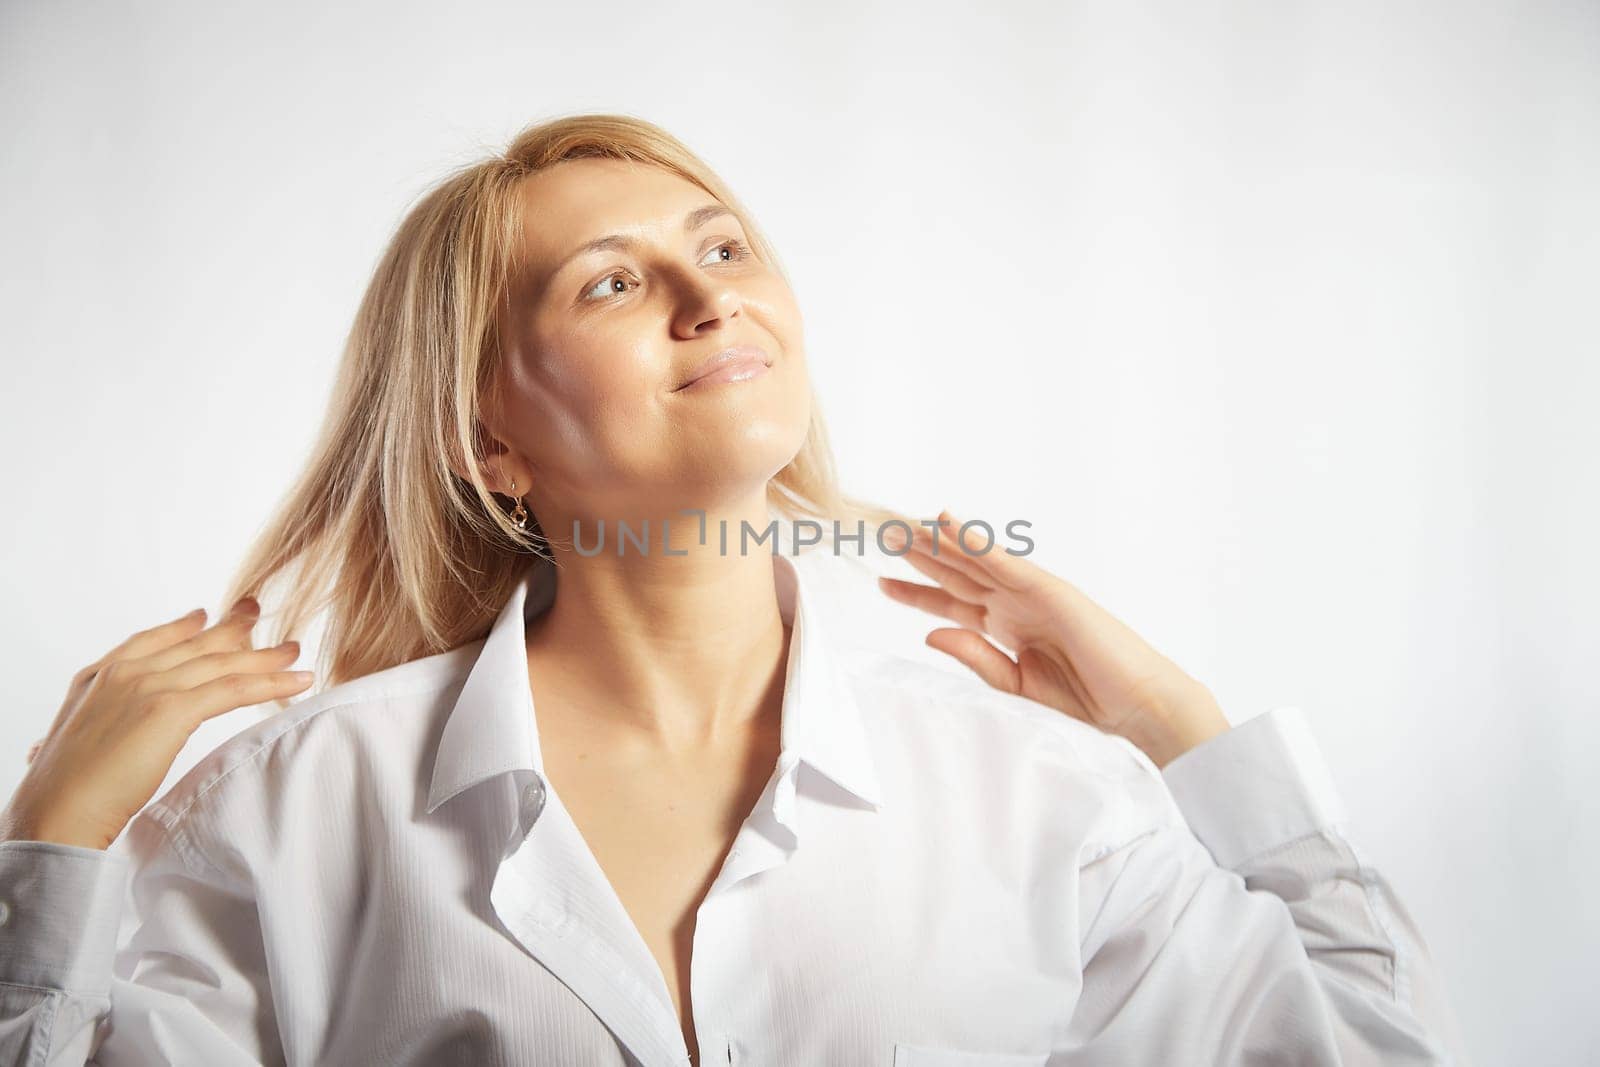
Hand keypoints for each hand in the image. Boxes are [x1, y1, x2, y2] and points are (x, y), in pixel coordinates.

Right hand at [0, 597, 314, 850]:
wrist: (55, 811)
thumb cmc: (63, 791)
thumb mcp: (78, 742)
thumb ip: (105, 724)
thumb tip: (115, 732)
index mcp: (100, 677)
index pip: (151, 640)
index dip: (182, 628)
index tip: (205, 616)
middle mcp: (127, 673)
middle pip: (194, 645)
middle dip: (232, 628)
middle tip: (257, 610)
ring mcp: (149, 686)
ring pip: (221, 663)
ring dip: (265, 656)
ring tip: (295, 650)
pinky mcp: (172, 709)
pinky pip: (234, 688)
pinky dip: (272, 682)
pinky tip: (299, 680)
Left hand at [876, 509, 1229, 767]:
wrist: (1136, 706)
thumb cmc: (1086, 700)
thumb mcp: (1015, 685)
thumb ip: (975, 656)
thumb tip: (930, 632)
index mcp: (1007, 627)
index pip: (952, 603)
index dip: (917, 592)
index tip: (882, 583)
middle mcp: (1016, 604)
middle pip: (958, 574)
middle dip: (920, 557)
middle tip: (882, 536)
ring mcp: (1033, 593)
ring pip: (975, 561)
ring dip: (939, 541)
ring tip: (903, 525)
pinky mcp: (1050, 589)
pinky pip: (1004, 562)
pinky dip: (975, 541)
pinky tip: (947, 523)